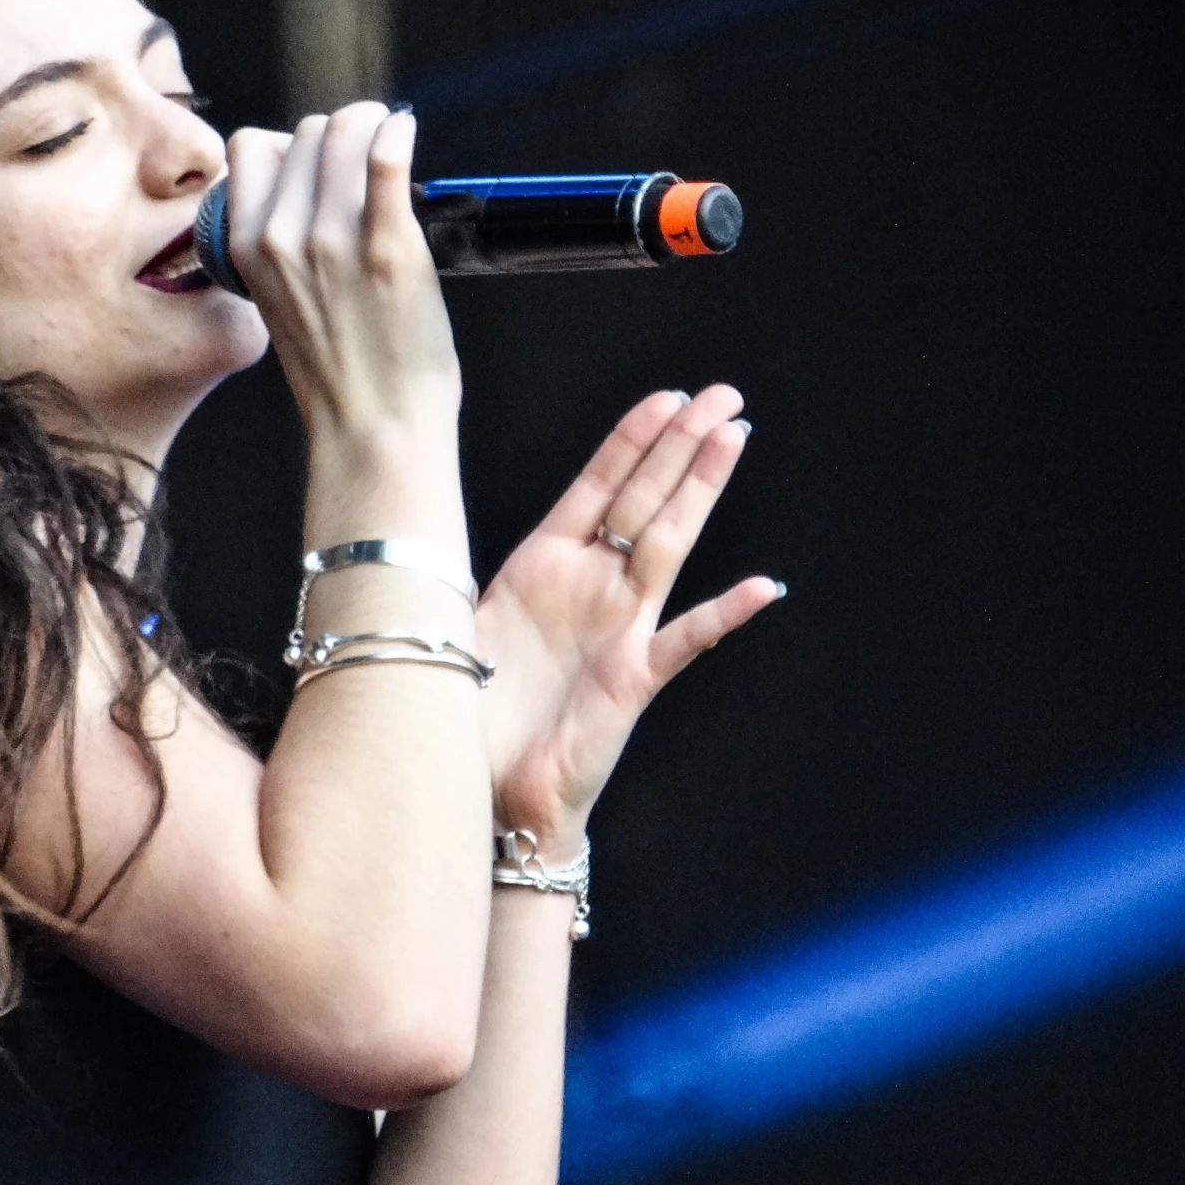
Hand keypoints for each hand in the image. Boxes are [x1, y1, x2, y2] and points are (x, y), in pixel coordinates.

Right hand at [225, 105, 458, 443]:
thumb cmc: (338, 373)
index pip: (250, 146)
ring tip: (391, 144)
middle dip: (339, 136)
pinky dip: (399, 134)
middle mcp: (281, 235)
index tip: (317, 165)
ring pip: (343, 129)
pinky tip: (407, 135)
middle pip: (304, 131)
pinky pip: (387, 159)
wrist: (375, 428)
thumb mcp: (279, 299)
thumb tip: (309, 185)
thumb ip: (281, 242)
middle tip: (367, 162)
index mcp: (246, 247)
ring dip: (373, 126)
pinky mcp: (388, 246)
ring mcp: (333, 239)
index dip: (287, 145)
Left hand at [476, 386, 780, 854]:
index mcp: (545, 567)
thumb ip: (460, 577)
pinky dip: (724, 616)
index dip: (630, 442)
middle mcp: (590, 589)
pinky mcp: (632, 680)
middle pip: (645, 501)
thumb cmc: (474, 708)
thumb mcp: (459, 624)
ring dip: (701, 491)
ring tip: (735, 439)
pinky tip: (762, 588)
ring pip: (668, 545)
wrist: (490, 790)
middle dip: (682, 445)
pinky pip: (685, 642)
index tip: (667, 396)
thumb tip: (422, 527)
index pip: (598, 488)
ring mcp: (618, 630)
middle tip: (726, 394)